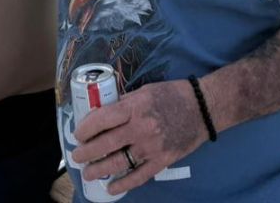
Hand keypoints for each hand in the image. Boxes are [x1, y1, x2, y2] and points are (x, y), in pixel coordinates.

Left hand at [70, 80, 207, 193]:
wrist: (202, 108)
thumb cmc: (172, 95)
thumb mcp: (144, 91)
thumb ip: (124, 104)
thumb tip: (102, 115)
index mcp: (135, 107)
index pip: (102, 120)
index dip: (85, 129)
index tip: (78, 134)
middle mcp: (141, 128)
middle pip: (105, 144)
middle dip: (86, 152)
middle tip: (77, 156)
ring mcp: (152, 147)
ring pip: (118, 162)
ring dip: (99, 169)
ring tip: (88, 172)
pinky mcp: (162, 161)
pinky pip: (139, 176)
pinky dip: (123, 184)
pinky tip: (111, 188)